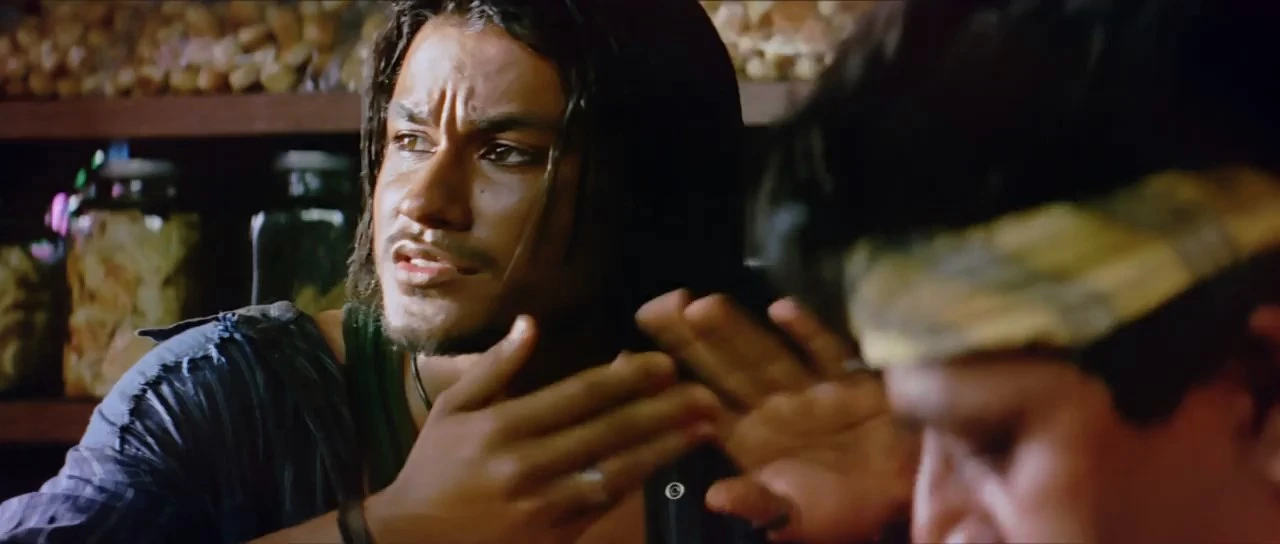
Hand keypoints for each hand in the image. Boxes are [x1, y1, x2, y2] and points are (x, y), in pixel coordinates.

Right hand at [369, 316, 723, 543]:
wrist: (411, 543)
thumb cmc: (432, 469)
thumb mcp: (452, 410)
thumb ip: (496, 367)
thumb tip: (531, 323)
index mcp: (502, 427)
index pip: (577, 396)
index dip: (625, 378)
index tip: (663, 364)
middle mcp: (526, 465)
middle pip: (607, 432)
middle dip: (662, 411)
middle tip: (705, 394)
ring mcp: (543, 506)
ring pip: (616, 472)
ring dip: (664, 449)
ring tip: (703, 429)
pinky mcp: (554, 537)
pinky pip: (604, 504)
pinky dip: (637, 482)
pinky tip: (666, 463)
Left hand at [638, 292, 917, 543]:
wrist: (906, 498)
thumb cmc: (843, 511)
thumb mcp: (794, 517)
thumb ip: (755, 503)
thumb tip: (714, 497)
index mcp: (748, 439)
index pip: (699, 407)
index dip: (666, 385)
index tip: (628, 355)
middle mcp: (771, 407)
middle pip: (723, 369)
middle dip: (690, 341)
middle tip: (652, 307)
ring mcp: (808, 390)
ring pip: (764, 354)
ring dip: (735, 331)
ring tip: (702, 306)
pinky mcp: (850, 381)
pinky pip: (827, 353)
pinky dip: (808, 333)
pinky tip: (782, 310)